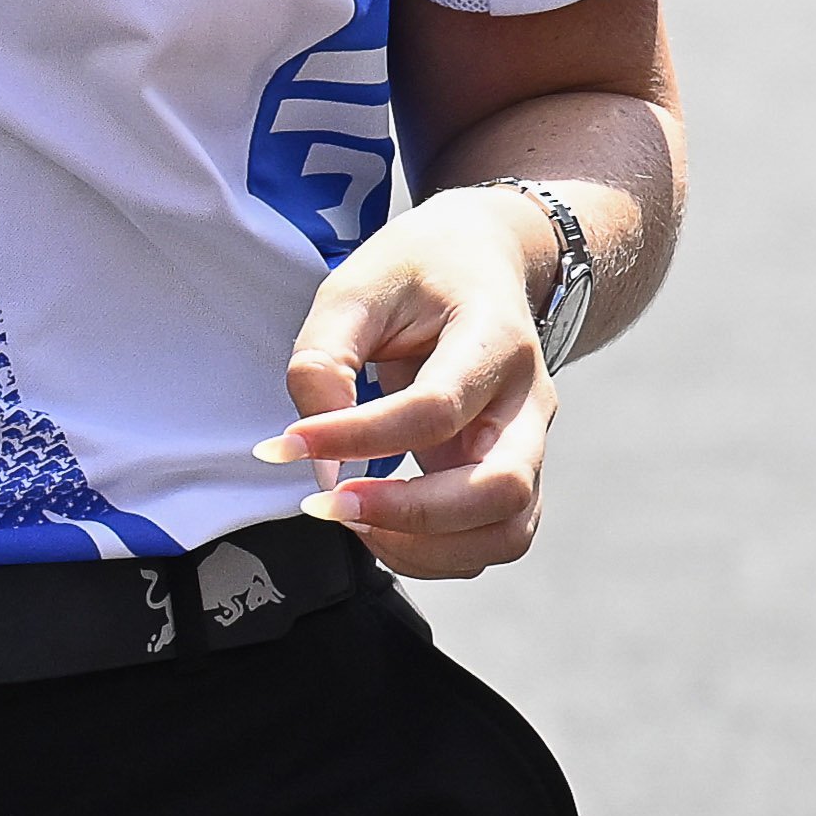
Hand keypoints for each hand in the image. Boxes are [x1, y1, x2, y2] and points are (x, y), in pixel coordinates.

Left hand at [272, 189, 558, 578]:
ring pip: (507, 531)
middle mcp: (529, 400)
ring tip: (355, 521)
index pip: (437, 408)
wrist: (484, 261)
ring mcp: (529, 443)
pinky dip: (437, 553)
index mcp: (497, 338)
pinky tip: (381, 526)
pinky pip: (493, 540)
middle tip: (330, 505)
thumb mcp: (357, 287)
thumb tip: (309, 448)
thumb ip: (324, 359)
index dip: (357, 437)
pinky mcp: (512, 474)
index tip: (286, 445)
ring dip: (427, 548)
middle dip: (408, 514)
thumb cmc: (420, 272)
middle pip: (501, 489)